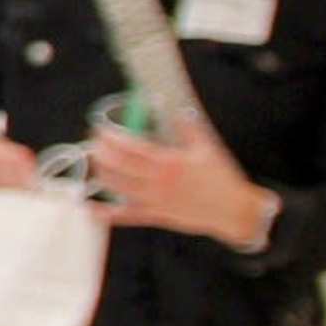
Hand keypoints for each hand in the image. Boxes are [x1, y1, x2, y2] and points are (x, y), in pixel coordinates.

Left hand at [90, 125, 264, 242]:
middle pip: (119, 166)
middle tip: (91, 142)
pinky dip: (108, 213)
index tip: (100, 129)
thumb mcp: (207, 148)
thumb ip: (188, 127)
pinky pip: (128, 216)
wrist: (234, 211)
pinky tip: (91, 208)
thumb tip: (176, 108)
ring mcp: (155, 201)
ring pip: (118, 188)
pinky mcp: (157, 216)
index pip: (131, 147)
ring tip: (92, 162)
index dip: (111, 137)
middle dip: (101, 152)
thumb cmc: (222, 179)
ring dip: (100, 174)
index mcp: (169, 162)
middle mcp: (157, 182)